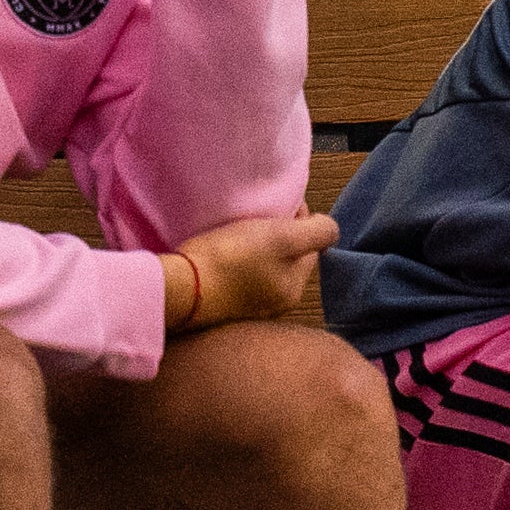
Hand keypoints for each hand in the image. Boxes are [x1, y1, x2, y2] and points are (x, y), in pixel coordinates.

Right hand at [168, 212, 337, 332]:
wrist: (178, 288)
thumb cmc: (231, 258)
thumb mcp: (283, 238)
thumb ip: (318, 232)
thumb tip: (332, 230)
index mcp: (294, 289)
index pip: (310, 246)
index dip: (300, 219)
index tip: (282, 202)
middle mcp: (276, 304)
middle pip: (288, 257)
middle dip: (281, 233)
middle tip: (260, 213)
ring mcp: (247, 307)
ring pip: (264, 266)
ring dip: (258, 245)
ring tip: (240, 226)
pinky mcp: (222, 305)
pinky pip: (240, 275)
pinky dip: (237, 259)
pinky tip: (223, 248)